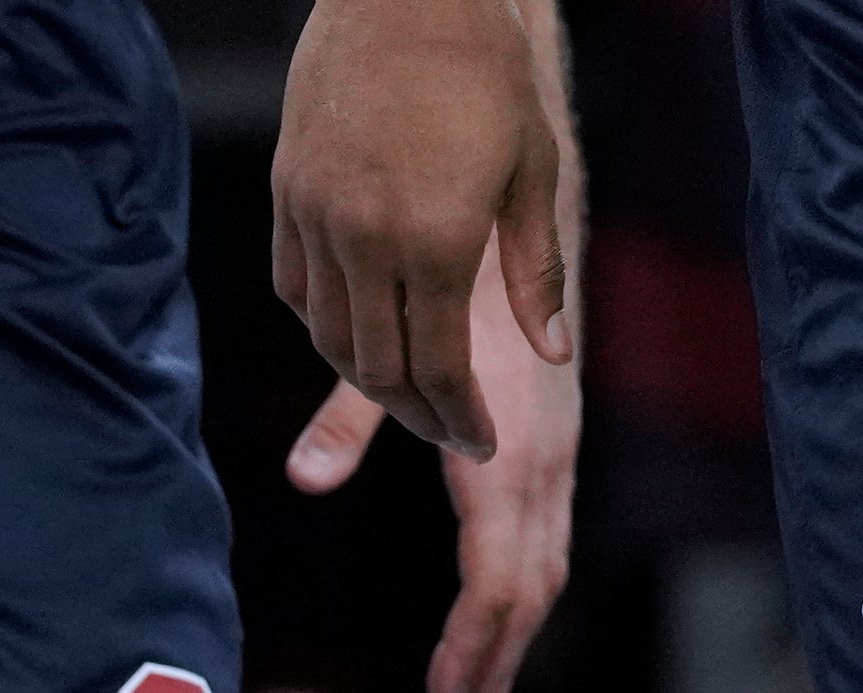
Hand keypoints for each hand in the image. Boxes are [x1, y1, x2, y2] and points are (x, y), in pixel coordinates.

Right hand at [273, 0, 569, 460]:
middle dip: (419, 414)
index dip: (461, 418)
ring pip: (328, 335)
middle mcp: (366, 239)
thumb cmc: (486, 63)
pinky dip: (321, 323)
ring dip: (367, 376)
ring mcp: (316, 214)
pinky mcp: (286, 187)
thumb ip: (537, 269)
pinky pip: (292, 285)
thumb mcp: (533, 165)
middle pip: (380, 367)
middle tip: (451, 430)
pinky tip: (353, 327)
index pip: (439, 368)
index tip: (483, 442)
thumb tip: (550, 353)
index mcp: (437, 240)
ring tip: (407, 388)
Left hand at [283, 224, 584, 692]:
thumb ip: (348, 418)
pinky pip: (551, 538)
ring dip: (516, 631)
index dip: (471, 644)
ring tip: (477, 681)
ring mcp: (559, 455)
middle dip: (498, 657)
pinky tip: (498, 609)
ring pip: (548, 567)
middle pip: (532, 589)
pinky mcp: (559, 444)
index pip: (498, 579)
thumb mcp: (392, 348)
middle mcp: (544, 463)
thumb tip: (303, 478)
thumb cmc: (458, 278)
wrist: (530, 218)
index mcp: (505, 454)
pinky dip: (526, 589)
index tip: (443, 692)